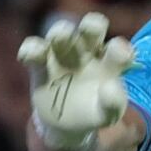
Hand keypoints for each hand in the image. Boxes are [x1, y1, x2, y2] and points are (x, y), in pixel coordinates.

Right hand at [18, 12, 136, 140]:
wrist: (67, 125)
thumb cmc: (93, 113)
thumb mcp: (107, 114)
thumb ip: (113, 103)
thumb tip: (111, 86)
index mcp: (109, 62)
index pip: (118, 49)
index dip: (120, 49)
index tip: (120, 54)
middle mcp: (87, 52)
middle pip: (92, 28)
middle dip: (92, 25)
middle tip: (92, 28)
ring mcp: (63, 55)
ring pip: (61, 33)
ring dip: (60, 32)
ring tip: (60, 38)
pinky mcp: (41, 65)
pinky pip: (34, 50)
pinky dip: (31, 49)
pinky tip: (29, 56)